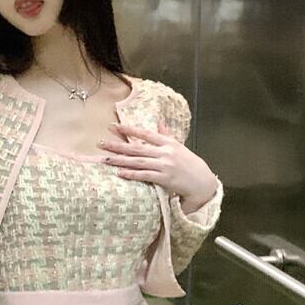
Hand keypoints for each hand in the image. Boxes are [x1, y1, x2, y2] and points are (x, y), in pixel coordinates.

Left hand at [99, 121, 218, 212]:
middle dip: (118, 145)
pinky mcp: (164, 179)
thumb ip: (167, 135)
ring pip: (138, 161)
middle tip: (101, 143)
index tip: (113, 126)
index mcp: (168, 143)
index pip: (145, 133)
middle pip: (137, 147)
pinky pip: (145, 175)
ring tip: (105, 158)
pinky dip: (132, 174)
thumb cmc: (190, 164)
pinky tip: (120, 173)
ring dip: (120, 160)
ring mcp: (164, 165)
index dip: (128, 129)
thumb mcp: (179, 146)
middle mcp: (165, 152)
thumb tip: (158, 122)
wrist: (203, 182)